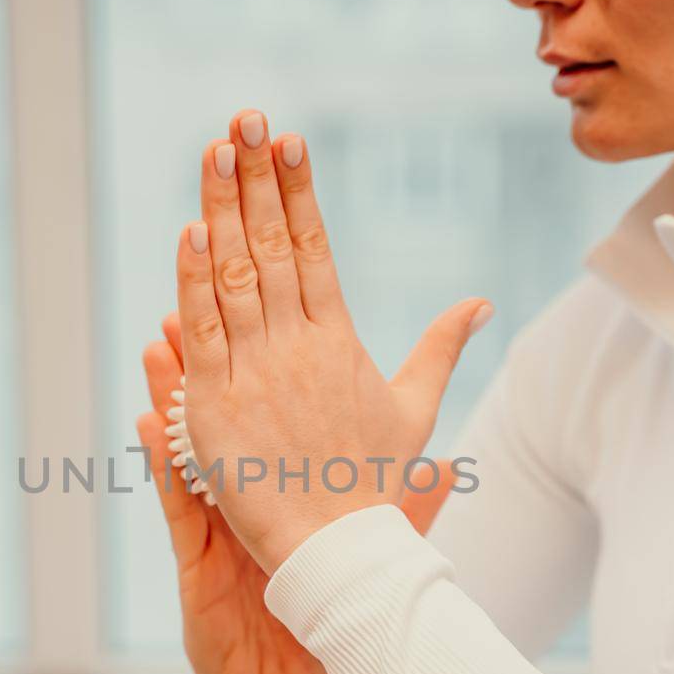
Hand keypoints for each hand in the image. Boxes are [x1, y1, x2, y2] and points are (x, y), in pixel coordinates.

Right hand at [136, 314, 458, 673]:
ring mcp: (216, 527)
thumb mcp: (368, 559)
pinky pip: (177, 507)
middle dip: (212, 357)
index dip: (268, 363)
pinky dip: (165, 467)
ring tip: (161, 341)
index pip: (273, 413)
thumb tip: (447, 468)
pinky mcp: (198, 562)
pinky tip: (151, 425)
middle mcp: (244, 497)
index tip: (266, 306)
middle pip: (226, 414)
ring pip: (190, 448)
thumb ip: (403, 510)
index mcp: (283, 490)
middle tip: (202, 296)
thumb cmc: (324, 621)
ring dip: (173, 395)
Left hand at [175, 110, 492, 573]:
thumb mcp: (413, 410)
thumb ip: (441, 348)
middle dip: (258, 178)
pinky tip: (191, 232)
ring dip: (224, 209)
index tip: (288, 140)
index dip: (298, 191)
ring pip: (236, 277)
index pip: (314, 247)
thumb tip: (482, 303)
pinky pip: (205, 334)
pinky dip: (196, 282)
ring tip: (217, 151)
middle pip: (274, 246)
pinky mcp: (218, 408)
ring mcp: (256, 374)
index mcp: (339, 341)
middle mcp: (298, 347)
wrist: (340, 555)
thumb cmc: (374, 486)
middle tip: (244, 119)